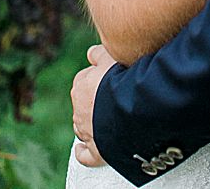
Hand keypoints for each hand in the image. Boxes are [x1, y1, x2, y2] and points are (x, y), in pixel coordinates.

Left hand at [72, 44, 115, 167]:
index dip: (99, 80)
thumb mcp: (112, 57)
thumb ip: (99, 54)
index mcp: (81, 84)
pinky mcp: (96, 151)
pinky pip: (86, 155)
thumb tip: (90, 53)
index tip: (112, 82)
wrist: (131, 108)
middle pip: (83, 105)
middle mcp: (79, 108)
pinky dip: (83, 154)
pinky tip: (81, 151)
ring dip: (89, 126)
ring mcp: (86, 131)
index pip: (85, 80)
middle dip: (94, 104)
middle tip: (114, 103)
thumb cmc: (122, 78)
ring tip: (103, 124)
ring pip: (82, 127)